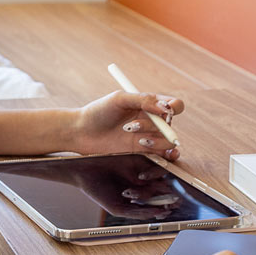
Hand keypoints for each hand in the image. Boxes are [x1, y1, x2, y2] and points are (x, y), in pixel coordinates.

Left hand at [68, 91, 183, 160]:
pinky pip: (163, 155)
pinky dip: (166, 155)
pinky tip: (161, 154)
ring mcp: (147, 136)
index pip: (173, 105)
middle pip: (170, 125)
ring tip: (137, 139)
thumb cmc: (98, 112)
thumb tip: (165, 107)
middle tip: (133, 126)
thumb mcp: (119, 99)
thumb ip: (143, 99)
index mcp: (148, 104)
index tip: (166, 111)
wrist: (81, 133)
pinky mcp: (142, 152)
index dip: (174, 107)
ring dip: (156, 140)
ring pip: (168, 141)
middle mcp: (151, 120)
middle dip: (158, 126)